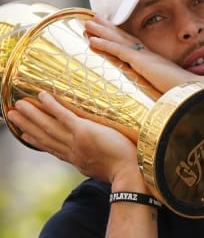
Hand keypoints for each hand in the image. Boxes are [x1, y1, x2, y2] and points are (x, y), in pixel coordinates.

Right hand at [7, 91, 140, 184]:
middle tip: (12, 115)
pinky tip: (42, 96)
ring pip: (49, 126)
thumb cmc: (123, 169)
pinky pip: (64, 116)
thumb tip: (96, 157)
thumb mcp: (103, 168)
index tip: (26, 133)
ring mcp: (75, 140)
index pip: (52, 147)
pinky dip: (51, 106)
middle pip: (44, 136)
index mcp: (76, 159)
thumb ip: (95, 160)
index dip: (37, 140)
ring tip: (18, 106)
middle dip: (27, 125)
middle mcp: (71, 150)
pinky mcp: (83, 130)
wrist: (129, 172)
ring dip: (32, 115)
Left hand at [85, 16, 203, 92]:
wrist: (199, 93)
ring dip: (102, 31)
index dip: (121, 36)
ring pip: (119, 40)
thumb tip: (170, 91)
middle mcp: (149, 55)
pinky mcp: (143, 62)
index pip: (134, 45)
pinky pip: (119, 51)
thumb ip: (169, 85)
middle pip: (124, 37)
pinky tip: (92, 40)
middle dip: (108, 27)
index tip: (109, 29)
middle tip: (94, 19)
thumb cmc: (190, 93)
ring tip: (88, 23)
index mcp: (155, 61)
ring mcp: (146, 57)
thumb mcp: (175, 87)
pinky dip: (105, 44)